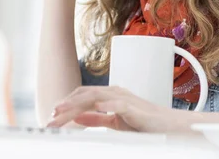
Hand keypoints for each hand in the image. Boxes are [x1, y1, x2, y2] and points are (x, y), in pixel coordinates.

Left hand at [46, 86, 191, 132]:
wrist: (167, 125)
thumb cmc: (143, 122)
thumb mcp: (114, 121)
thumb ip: (96, 118)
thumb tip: (76, 117)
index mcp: (110, 96)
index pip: (83, 96)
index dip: (67, 104)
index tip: (52, 116)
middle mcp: (115, 94)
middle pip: (85, 96)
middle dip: (66, 106)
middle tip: (51, 117)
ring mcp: (125, 99)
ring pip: (96, 97)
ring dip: (78, 104)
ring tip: (64, 112)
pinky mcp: (135, 109)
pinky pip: (119, 104)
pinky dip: (106, 104)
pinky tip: (96, 107)